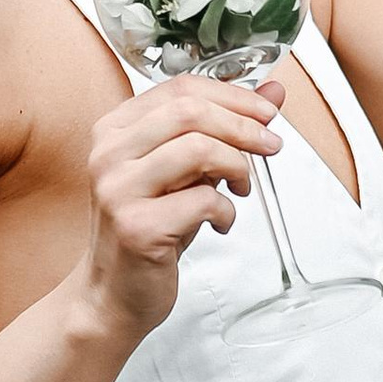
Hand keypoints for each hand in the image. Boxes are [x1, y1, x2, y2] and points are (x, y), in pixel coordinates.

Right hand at [74, 68, 287, 344]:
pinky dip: (227, 210)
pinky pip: (202, 200)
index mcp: (115, 129)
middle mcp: (108, 153)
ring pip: (198, 149)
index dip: (233, 95)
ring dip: (237, 166)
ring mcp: (117, 189)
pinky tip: (221, 223)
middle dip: (243, 126)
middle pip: (190, 112)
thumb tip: (274, 92)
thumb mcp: (188, 171)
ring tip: (242, 187)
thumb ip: (224, 129)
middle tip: (271, 146)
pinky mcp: (135, 227)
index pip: (180, 88)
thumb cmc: (153, 227)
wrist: (114, 293)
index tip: (267, 113)